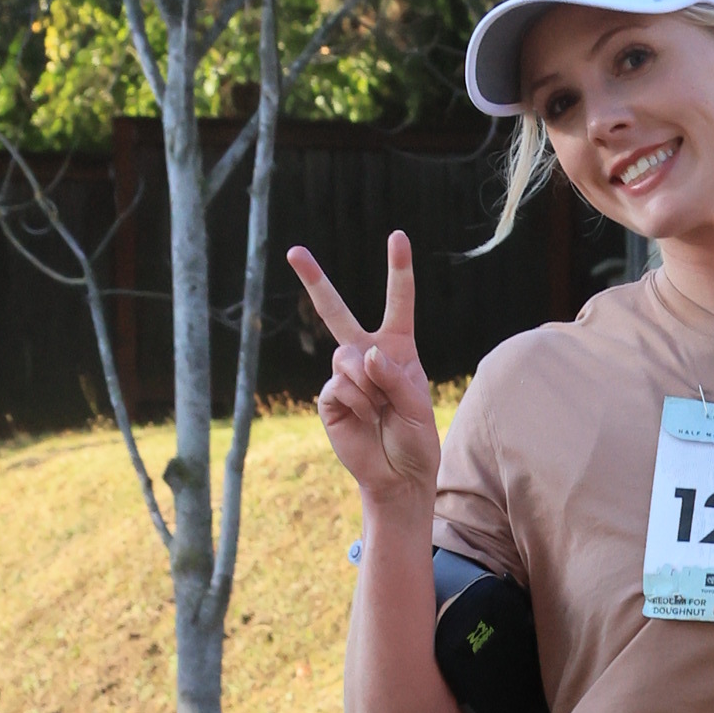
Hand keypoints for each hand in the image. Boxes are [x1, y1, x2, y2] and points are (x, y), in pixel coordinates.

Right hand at [295, 231, 438, 515]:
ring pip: (346, 357)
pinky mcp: (329, 398)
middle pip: (336, 312)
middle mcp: (366, 355)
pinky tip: (366, 418)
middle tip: (294, 251)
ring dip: (369, 385)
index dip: (398, 270)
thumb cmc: (415, 440)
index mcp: (396, 348)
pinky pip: (339, 385)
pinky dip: (358, 402)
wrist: (397, 476)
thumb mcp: (419, 407)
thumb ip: (396, 377)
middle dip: (314, 280)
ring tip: (380, 410)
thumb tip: (363, 355)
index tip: (397, 236)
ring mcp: (344, 375)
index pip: (398, 303)